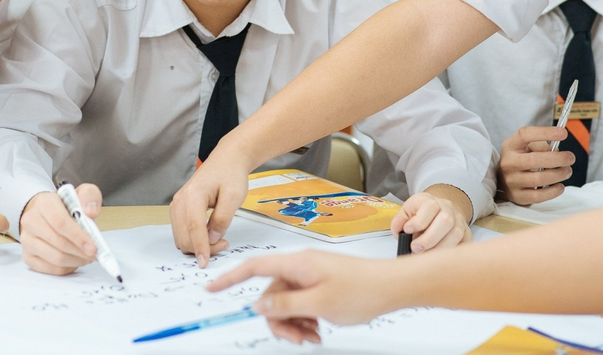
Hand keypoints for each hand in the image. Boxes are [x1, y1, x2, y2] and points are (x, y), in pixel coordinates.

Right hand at [19, 184, 101, 275]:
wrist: (46, 214)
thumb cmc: (65, 207)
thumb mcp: (81, 193)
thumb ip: (89, 196)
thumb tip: (91, 212)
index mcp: (44, 203)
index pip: (60, 223)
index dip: (78, 237)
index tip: (93, 247)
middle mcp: (30, 221)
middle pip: (58, 243)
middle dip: (80, 251)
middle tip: (94, 254)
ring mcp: (27, 240)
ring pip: (55, 258)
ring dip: (75, 261)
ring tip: (86, 256)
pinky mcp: (27, 256)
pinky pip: (50, 268)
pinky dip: (66, 267)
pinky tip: (74, 260)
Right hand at [168, 151, 247, 266]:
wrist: (226, 160)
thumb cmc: (231, 175)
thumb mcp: (234, 196)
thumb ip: (222, 219)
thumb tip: (212, 239)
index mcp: (193, 195)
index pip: (194, 227)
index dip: (200, 247)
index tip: (205, 263)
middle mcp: (180, 200)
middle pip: (183, 236)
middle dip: (201, 247)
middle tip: (224, 243)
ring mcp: (177, 205)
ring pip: (180, 237)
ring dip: (197, 245)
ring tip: (219, 238)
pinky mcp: (178, 209)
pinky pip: (181, 231)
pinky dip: (193, 239)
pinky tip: (209, 234)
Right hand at [208, 251, 400, 343]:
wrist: (391, 286)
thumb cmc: (361, 290)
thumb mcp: (318, 304)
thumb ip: (285, 305)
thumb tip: (258, 305)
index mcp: (296, 264)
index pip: (254, 267)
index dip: (229, 278)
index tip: (211, 288)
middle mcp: (300, 266)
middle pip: (270, 295)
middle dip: (279, 321)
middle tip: (298, 338)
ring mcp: (310, 276)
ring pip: (285, 303)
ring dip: (294, 324)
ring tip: (313, 336)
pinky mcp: (319, 284)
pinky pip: (300, 303)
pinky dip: (304, 320)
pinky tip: (318, 330)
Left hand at [391, 188, 470, 252]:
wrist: (440, 209)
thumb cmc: (420, 213)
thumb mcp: (406, 212)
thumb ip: (400, 221)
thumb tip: (399, 231)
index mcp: (430, 201)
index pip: (429, 207)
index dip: (419, 221)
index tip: (407, 230)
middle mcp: (447, 208)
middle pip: (445, 221)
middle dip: (429, 238)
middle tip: (416, 248)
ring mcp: (459, 220)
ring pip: (456, 234)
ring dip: (440, 248)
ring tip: (426, 256)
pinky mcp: (467, 233)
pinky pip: (464, 244)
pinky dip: (452, 253)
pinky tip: (440, 258)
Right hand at [497, 126, 575, 204]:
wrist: (504, 180)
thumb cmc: (520, 160)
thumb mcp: (525, 147)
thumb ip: (539, 145)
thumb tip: (554, 151)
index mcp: (510, 146)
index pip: (525, 135)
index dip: (545, 133)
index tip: (564, 133)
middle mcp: (508, 163)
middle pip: (534, 159)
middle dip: (558, 159)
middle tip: (570, 158)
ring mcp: (511, 181)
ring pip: (538, 179)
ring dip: (558, 174)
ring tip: (567, 171)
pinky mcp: (517, 196)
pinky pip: (538, 196)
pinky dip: (553, 191)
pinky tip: (560, 186)